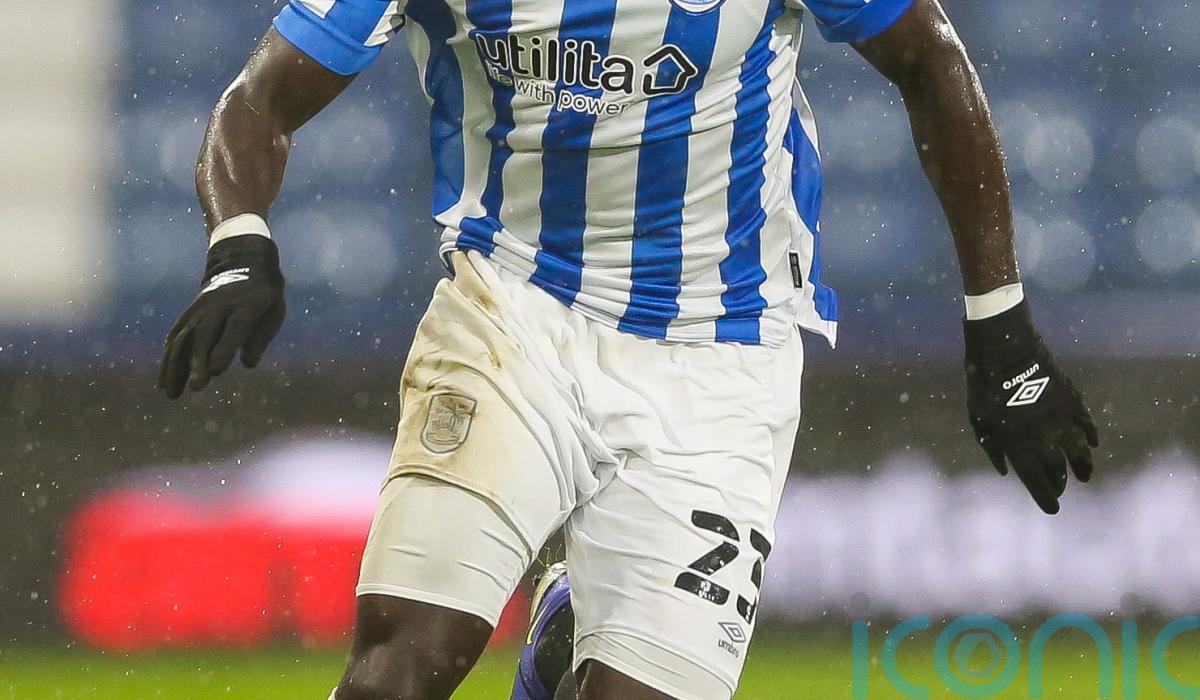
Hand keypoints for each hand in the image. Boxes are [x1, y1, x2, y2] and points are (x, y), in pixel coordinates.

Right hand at [159, 235, 285, 397]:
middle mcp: (219, 306)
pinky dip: (168, 358)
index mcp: (246, 306)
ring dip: (175, 366)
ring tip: (171, 393)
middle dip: (197, 362)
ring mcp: (201, 309)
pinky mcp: (190, 313)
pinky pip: (176, 336)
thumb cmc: (264, 295)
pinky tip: (164, 379)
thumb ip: (261, 337)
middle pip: (205, 335)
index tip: (215, 372)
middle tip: (196, 388)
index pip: (234, 330)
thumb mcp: (274, 311)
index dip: (224, 350)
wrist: (243, 262)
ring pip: (184, 338)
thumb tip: (247, 364)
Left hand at [963, 300, 1098, 513]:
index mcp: (1016, 445)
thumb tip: (1006, 471)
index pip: (1036, 481)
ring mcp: (1060, 419)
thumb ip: (992, 447)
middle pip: (1058, 470)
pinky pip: (1087, 425)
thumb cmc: (983, 386)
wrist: (1005, 349)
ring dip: (1083, 466)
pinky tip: (1092, 444)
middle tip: (1063, 487)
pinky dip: (1091, 437)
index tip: (1053, 509)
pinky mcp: (1072, 401)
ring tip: (1085, 475)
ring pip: (1079, 452)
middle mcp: (1042, 437)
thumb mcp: (977, 420)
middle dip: (1061, 483)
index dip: (1046, 498)